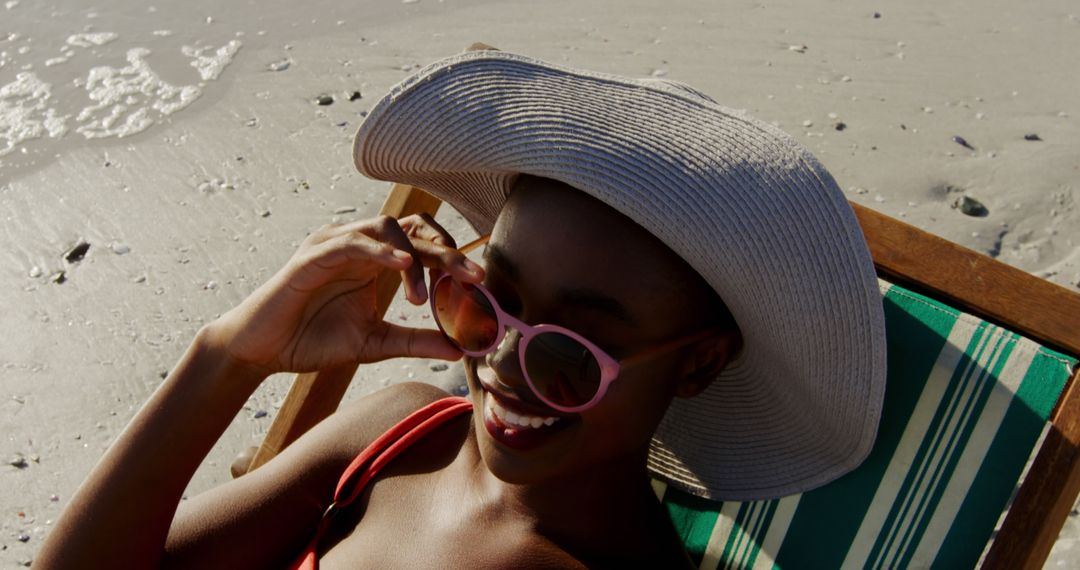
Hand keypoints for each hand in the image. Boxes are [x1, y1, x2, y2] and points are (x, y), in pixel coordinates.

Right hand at [205, 214, 484, 375]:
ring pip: (387, 227)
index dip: (452, 256)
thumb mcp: (374, 344)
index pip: (422, 242)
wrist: (260, 351)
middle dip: (447, 251)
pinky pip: (352, 242)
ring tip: (427, 294)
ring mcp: (334, 244)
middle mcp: (358, 244)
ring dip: (415, 256)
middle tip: (475, 276)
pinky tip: (403, 267)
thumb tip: (458, 349)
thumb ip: (414, 341)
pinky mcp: (312, 255)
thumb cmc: (313, 340)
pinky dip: (380, 251)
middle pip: (413, 229)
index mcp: (374, 260)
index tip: (479, 284)